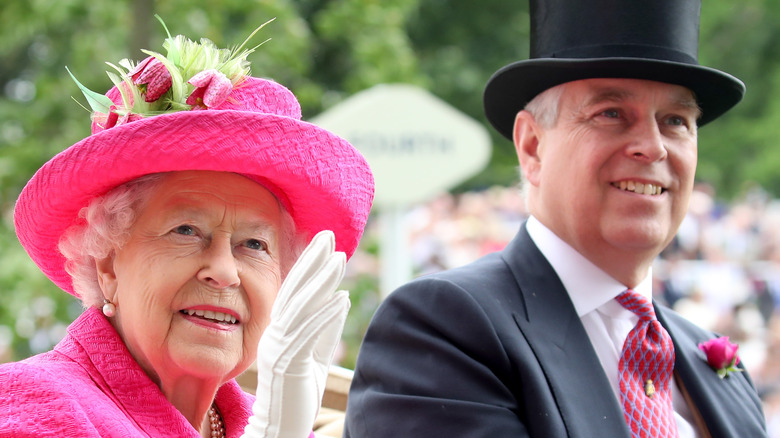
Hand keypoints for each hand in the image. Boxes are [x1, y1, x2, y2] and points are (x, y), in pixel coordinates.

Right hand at [241, 230, 349, 437]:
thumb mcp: (316, 356)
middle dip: (312, 260)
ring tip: (339, 258)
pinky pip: (309, 334)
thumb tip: (341, 298)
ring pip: (301, 306)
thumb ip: (326, 328)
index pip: (295, 290)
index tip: (324, 242)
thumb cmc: (298, 394)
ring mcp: (279, 347)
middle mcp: (275, 334)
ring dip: (321, 281)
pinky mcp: (289, 363)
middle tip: (329, 235)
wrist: (280, 427)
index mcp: (279, 330)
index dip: (308, 264)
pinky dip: (325, 314)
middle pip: (295, 290)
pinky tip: (342, 298)